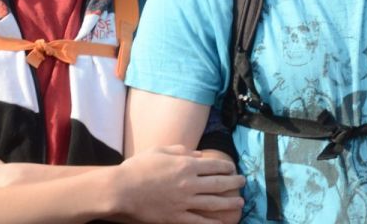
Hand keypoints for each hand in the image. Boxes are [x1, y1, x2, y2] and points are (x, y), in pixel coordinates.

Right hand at [113, 145, 244, 223]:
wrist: (122, 190)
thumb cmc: (139, 167)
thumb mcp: (159, 150)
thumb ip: (180, 150)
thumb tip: (197, 154)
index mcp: (185, 165)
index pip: (213, 166)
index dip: (226, 167)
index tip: (232, 168)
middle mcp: (189, 183)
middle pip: (218, 183)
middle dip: (233, 183)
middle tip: (243, 182)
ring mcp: (184, 202)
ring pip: (213, 203)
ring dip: (229, 203)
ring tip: (240, 202)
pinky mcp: (176, 217)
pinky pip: (199, 221)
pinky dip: (212, 223)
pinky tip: (221, 223)